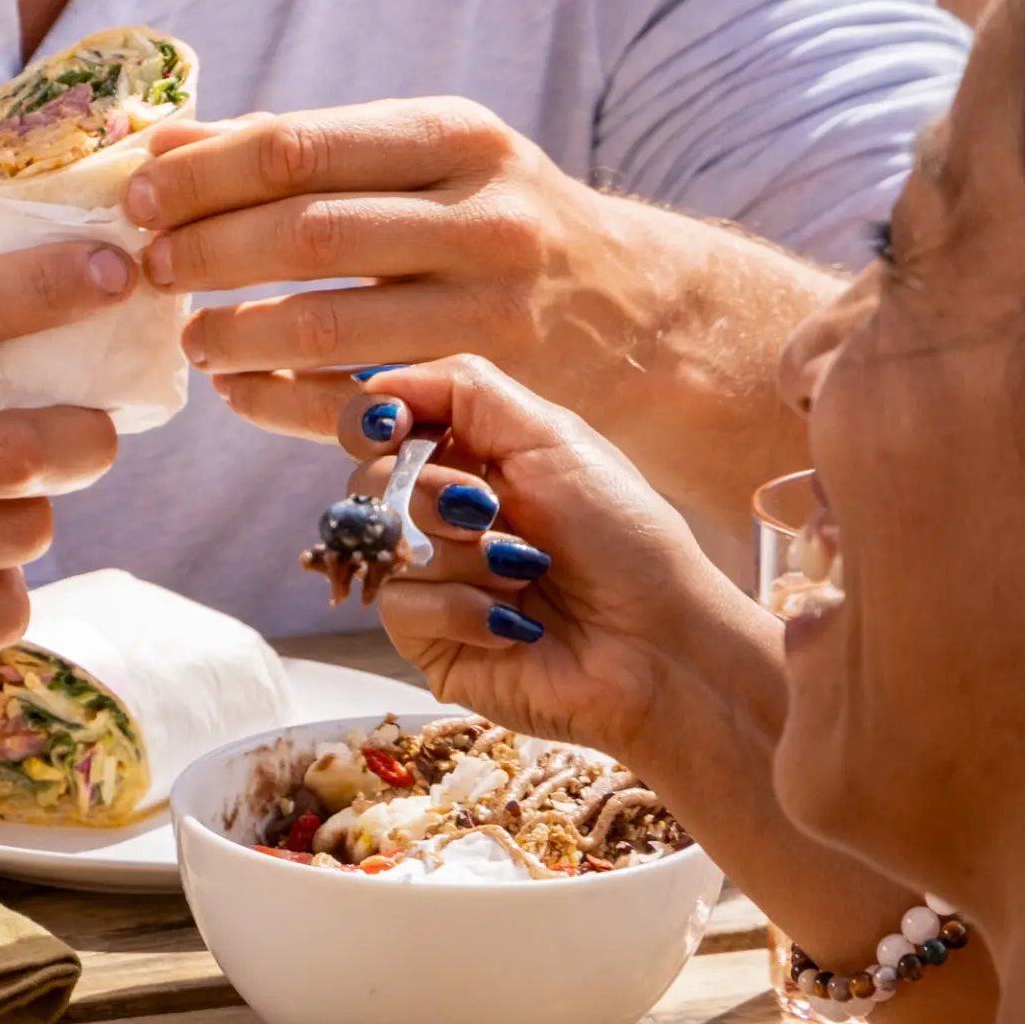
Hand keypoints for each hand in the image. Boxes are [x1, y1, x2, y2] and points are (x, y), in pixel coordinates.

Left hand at [128, 100, 665, 446]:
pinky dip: (282, 397)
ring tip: (191, 340)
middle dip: (206, 251)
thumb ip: (298, 150)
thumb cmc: (494, 222)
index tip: (135, 198)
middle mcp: (481, 212)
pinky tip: (240, 391)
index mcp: (452, 135)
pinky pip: (358, 394)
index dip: (201, 176)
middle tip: (149, 270)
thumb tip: (162, 141)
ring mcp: (492, 302)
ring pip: (326, 321)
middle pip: (305, 229)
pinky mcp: (491, 381)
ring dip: (236, 332)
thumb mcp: (422, 160)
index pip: (297, 146)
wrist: (639, 308)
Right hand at [335, 357, 767, 770]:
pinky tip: (514, 621)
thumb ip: (462, 389)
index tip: (392, 426)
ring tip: (526, 573)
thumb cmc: (624, 539)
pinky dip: (463, 608)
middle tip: (488, 511)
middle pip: (368, 480)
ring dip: (463, 556)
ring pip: (383, 543)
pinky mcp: (426, 636)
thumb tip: (372, 379)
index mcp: (471, 456)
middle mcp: (442, 513)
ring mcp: (430, 576)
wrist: (656, 644)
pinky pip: (399, 605)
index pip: (379, 422)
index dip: (375, 419)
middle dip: (432, 494)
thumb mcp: (552, 437)